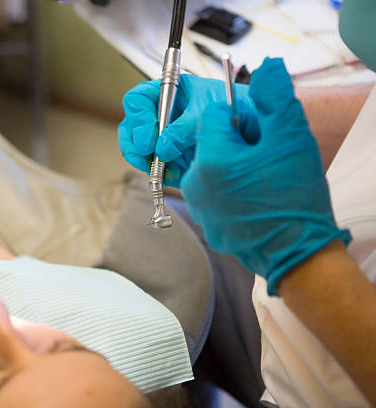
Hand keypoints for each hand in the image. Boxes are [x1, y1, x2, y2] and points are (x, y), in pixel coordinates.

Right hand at [118, 74, 251, 186]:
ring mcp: (165, 138)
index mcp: (170, 93)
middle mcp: (163, 114)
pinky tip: (172, 175)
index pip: (138, 100)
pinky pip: (155, 169)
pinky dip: (159, 175)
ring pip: (139, 151)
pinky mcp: (172, 159)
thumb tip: (162, 149)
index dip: (138, 118)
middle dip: (134, 144)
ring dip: (144, 161)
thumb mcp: (209, 112)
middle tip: (145, 156)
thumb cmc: (236, 108)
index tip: (147, 137)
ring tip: (160, 168)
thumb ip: (184, 129)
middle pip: (132, 127)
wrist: (257, 130)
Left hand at [180, 58, 350, 295]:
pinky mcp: (206, 225)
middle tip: (264, 161)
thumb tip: (267, 67)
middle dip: (235, 144)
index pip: (213, 116)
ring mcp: (198, 207)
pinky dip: (230, 192)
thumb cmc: (296, 198)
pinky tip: (255, 202)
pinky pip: (213, 195)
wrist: (298, 255)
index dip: (240, 119)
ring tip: (262, 183)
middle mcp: (194, 183)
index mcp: (210, 158)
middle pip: (209, 143)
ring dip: (232, 168)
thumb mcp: (293, 138)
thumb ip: (276, 97)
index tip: (259, 135)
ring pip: (210, 169)